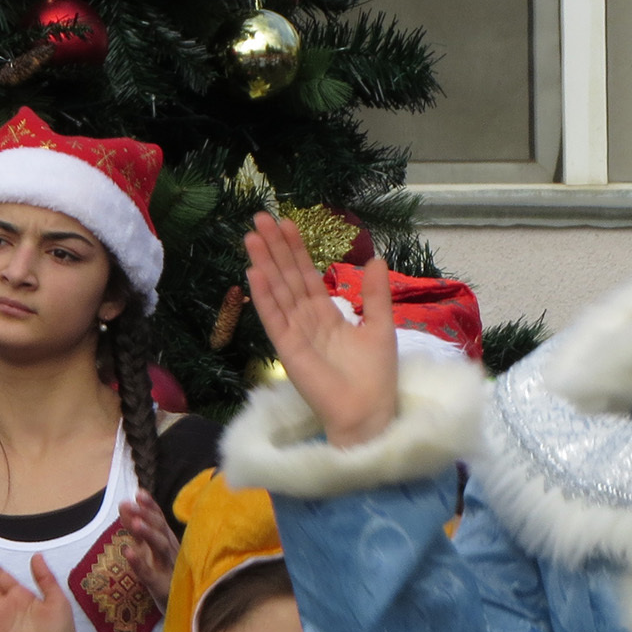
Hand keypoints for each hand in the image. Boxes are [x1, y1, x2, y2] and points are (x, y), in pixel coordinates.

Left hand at [118, 491, 178, 605]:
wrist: (184, 610)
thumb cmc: (166, 577)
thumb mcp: (149, 549)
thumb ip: (137, 528)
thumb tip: (124, 505)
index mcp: (169, 542)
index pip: (160, 520)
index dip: (151, 506)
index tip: (139, 493)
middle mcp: (172, 551)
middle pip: (161, 530)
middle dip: (146, 515)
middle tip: (130, 503)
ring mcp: (169, 568)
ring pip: (160, 547)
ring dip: (148, 534)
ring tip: (134, 522)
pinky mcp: (162, 586)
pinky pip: (149, 573)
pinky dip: (138, 562)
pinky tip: (127, 552)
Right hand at [244, 210, 397, 447]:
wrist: (368, 413)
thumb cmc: (375, 376)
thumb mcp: (380, 326)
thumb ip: (375, 294)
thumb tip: (375, 257)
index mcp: (327, 316)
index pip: (306, 277)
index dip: (296, 250)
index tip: (286, 223)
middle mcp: (306, 322)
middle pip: (287, 278)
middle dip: (274, 248)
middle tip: (260, 218)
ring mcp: (295, 334)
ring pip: (277, 292)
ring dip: (264, 264)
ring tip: (251, 236)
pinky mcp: (288, 349)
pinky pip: (274, 318)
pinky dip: (264, 297)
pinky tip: (254, 273)